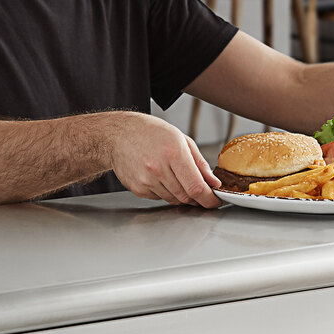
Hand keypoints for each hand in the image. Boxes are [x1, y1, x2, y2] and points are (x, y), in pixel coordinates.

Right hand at [107, 113, 221, 208]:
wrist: (119, 135)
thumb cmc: (150, 132)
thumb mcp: (181, 139)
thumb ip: (200, 163)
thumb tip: (213, 181)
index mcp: (173, 153)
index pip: (196, 187)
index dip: (209, 198)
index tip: (214, 201)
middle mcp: (159, 168)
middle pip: (186, 196)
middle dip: (197, 197)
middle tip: (200, 190)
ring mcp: (146, 181)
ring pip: (174, 199)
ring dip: (181, 194)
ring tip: (175, 175)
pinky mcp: (138, 189)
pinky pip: (160, 198)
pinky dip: (166, 192)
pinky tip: (160, 176)